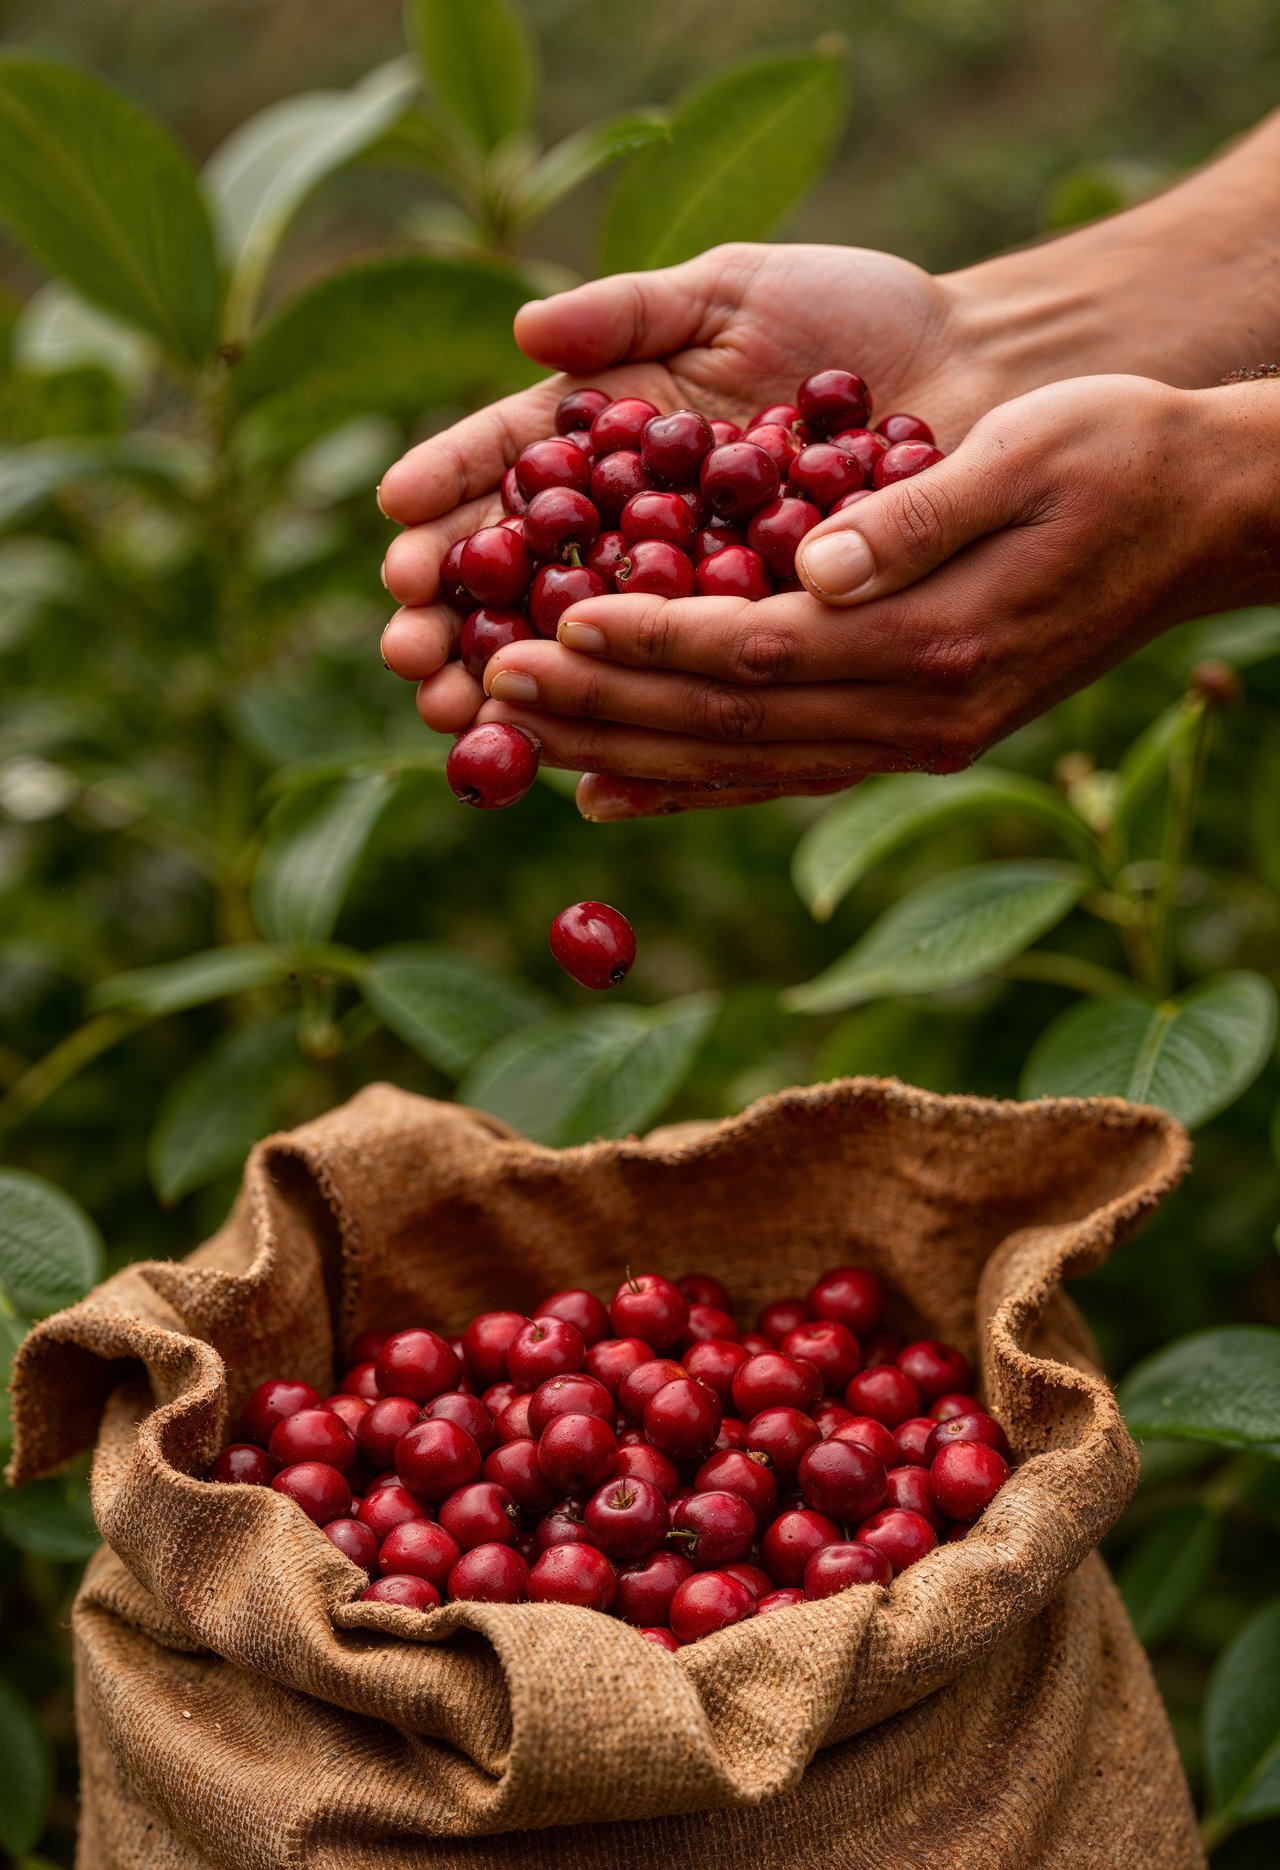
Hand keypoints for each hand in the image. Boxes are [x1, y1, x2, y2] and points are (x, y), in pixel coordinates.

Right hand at [378, 242, 968, 735]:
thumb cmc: (855, 314)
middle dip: (456, 619)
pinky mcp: (758, 652)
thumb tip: (524, 328)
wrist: (977, 378)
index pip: (508, 472)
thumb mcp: (734, 293)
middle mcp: (634, 526)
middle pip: (523, 577)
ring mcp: (692, 597)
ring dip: (519, 688)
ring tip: (458, 715)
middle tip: (408, 654)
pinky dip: (632, 734)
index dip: (447, 500)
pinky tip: (575, 771)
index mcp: (611, 439)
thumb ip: (632, 314)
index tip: (396, 530)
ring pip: (589, 653)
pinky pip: (685, 700)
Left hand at [471, 375, 1277, 813]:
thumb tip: (818, 564)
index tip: (552, 620)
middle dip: (606, 705)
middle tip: (493, 681)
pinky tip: (615, 790)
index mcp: (936, 641)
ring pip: (742, 763)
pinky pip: (783, 775)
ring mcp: (915, 742)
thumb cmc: (1119, 455)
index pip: (760, 652)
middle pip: (731, 725)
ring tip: (522, 731)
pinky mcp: (912, 740)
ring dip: (625, 751)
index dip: (650, 641)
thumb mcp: (1034, 451)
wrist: (1201, 521)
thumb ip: (919, 514)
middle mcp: (917, 716)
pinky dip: (693, 785)